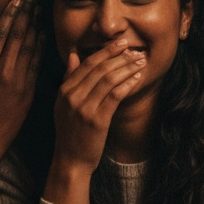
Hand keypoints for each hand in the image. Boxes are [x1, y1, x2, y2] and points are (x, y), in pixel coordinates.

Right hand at [0, 0, 42, 192]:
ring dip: (36, 28)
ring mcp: (18, 84)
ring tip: (41, 11)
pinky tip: (45, 36)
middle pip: (17, 37)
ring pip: (30, 49)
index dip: (10, 15)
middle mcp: (2, 73)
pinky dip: (41, 50)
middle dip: (26, 15)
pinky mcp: (29, 95)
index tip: (17, 0)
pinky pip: (37, 67)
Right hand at [54, 40, 145, 173]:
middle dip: (120, 57)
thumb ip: (68, 79)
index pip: (87, 64)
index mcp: (64, 91)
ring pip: (109, 79)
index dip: (106, 51)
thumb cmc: (70, 132)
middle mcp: (72, 97)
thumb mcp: (63, 104)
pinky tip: (137, 79)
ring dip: (127, 68)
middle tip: (136, 51)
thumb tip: (75, 55)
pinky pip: (115, 95)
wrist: (70, 160)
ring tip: (140, 62)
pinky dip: (128, 84)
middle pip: (100, 69)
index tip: (121, 43)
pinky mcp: (97, 120)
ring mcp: (84, 109)